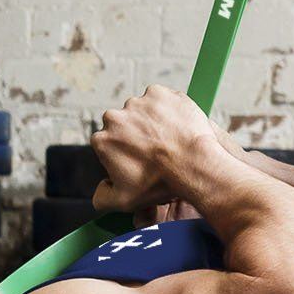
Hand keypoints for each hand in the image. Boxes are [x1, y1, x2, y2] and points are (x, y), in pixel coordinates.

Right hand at [91, 86, 220, 213]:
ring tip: (168, 138)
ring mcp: (137, 102)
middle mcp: (115, 117)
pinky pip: (160, 98)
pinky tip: (175, 125)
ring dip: (151, 120)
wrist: (192, 163)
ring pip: (142, 111)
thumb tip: (102, 188)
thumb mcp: (123, 201)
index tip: (139, 159)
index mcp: (103, 140)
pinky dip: (167, 107)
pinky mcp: (159, 92)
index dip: (123, 152)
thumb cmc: (159, 182)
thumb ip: (102, 197)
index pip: (108, 143)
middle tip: (155, 149)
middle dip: (135, 134)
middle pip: (123, 124)